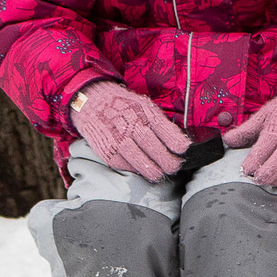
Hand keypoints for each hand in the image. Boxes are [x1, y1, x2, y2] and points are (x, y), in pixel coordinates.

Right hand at [69, 81, 190, 181]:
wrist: (92, 101)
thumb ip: (160, 122)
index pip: (165, 130)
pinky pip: (122, 164)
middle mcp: (131, 125)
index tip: (184, 150)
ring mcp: (117, 138)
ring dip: (152, 170)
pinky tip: (141, 171)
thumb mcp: (145, 105)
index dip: (177, 142)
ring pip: (138, 160)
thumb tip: (179, 140)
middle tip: (175, 167)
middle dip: (167, 161)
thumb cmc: (124, 105)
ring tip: (160, 174)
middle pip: (153, 147)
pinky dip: (133, 170)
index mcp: (144, 112)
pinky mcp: (106, 149)